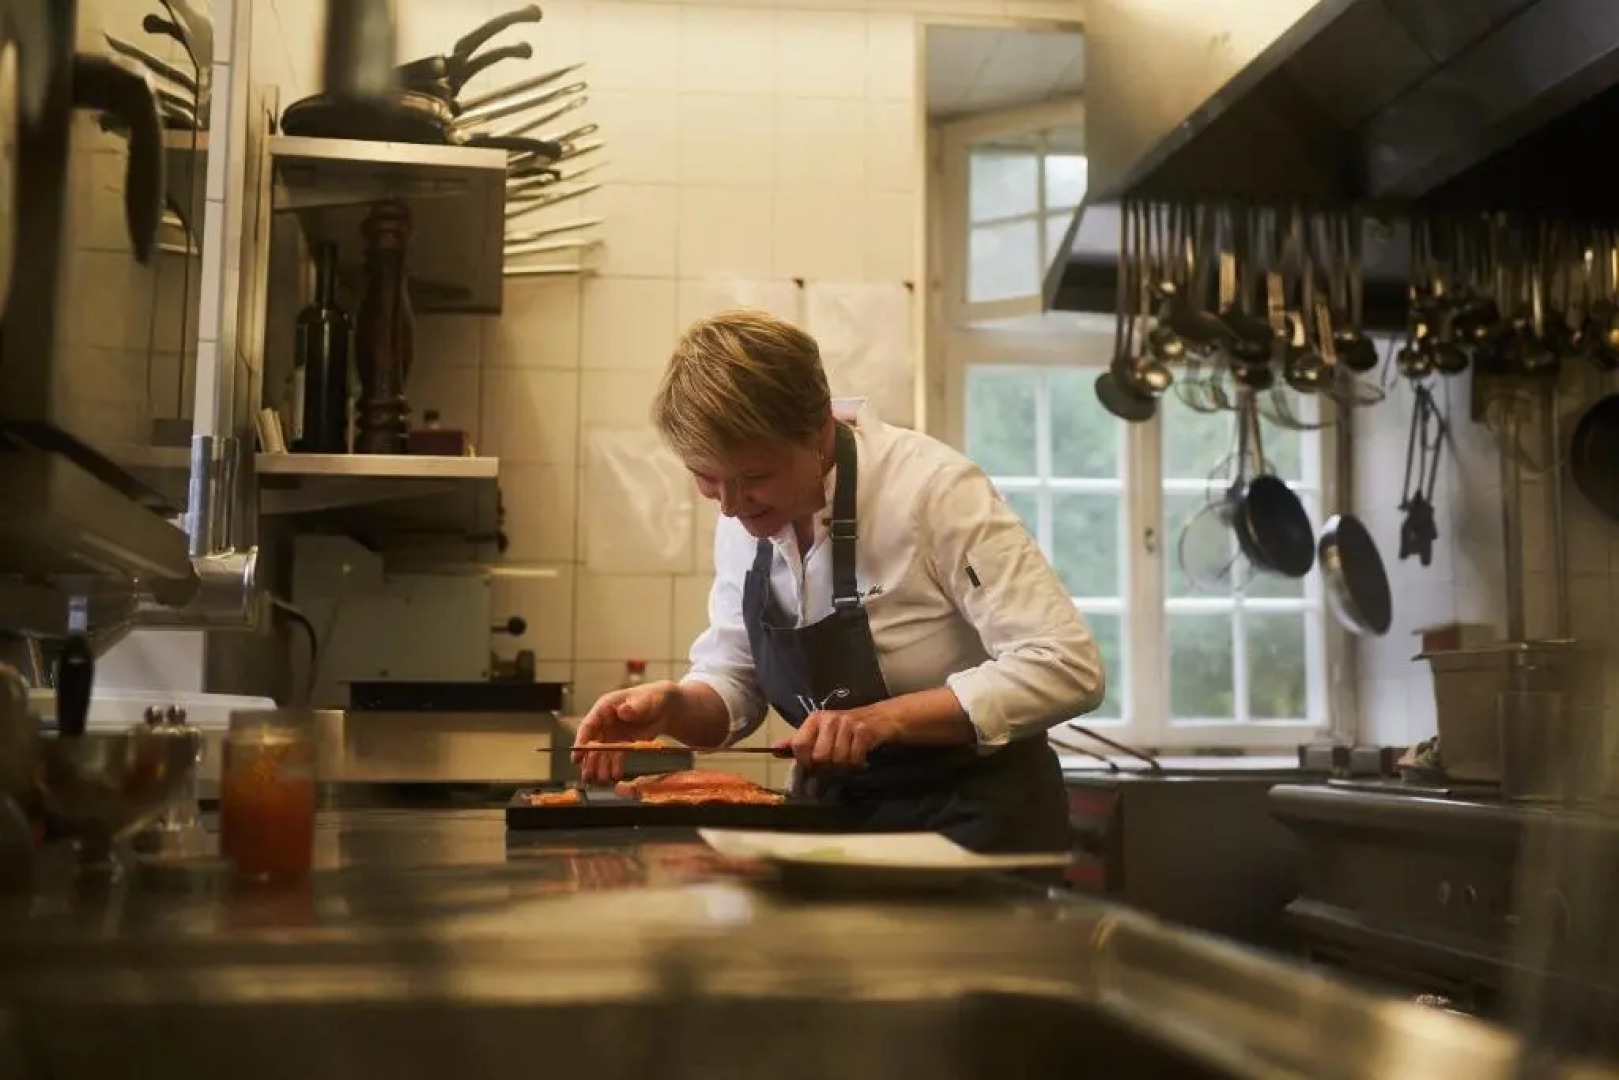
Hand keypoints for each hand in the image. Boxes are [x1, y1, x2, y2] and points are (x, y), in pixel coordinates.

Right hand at [572, 681, 679, 783]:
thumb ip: (634, 707)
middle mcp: (605, 722)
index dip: (582, 741)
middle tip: (587, 776)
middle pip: (592, 742)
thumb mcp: (645, 700)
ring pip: (602, 752)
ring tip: (601, 780)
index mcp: (605, 707)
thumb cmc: (653, 698)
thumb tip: (623, 711)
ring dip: (600, 766)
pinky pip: (616, 756)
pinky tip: (615, 775)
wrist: (666, 707)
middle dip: (589, 760)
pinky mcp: (622, 743)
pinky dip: (614, 766)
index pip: (589, 725)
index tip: (577, 756)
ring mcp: (613, 734)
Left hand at [774, 707, 896, 769]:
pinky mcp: (864, 731)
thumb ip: (798, 741)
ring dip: (845, 766)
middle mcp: (829, 719)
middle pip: (819, 757)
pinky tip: (861, 758)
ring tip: (850, 759)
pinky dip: (858, 764)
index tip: (815, 764)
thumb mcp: (821, 732)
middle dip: (828, 766)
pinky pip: (854, 759)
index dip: (805, 761)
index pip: (799, 746)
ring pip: (837, 760)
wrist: (882, 718)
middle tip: (837, 763)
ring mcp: (847, 724)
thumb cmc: (847, 729)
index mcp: (814, 719)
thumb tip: (774, 749)